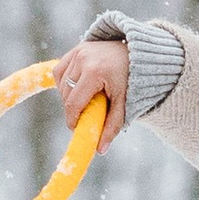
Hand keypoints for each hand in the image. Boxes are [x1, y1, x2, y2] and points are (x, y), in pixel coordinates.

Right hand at [52, 35, 129, 149]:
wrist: (138, 53)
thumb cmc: (131, 79)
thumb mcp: (124, 103)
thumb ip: (112, 126)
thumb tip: (100, 150)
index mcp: (95, 72)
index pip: (73, 103)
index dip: (72, 120)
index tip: (77, 128)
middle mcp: (83, 59)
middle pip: (65, 94)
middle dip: (72, 108)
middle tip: (85, 114)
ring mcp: (78, 51)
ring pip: (60, 82)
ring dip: (67, 95)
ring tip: (84, 100)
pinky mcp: (76, 48)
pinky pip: (60, 70)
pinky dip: (64, 82)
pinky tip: (77, 87)